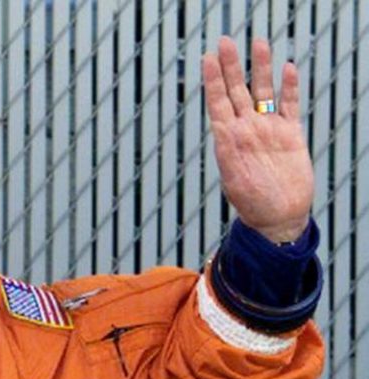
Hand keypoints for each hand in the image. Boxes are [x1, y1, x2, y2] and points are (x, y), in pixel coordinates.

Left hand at [202, 36, 313, 242]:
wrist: (277, 218)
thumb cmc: (251, 203)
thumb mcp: (232, 181)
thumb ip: (227, 156)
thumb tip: (222, 137)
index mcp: (227, 138)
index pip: (217, 102)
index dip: (212, 80)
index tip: (206, 58)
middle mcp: (246, 129)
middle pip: (237, 90)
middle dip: (231, 66)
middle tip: (225, 41)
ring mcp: (268, 129)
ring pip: (263, 92)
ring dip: (260, 68)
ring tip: (258, 43)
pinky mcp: (291, 135)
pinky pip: (289, 106)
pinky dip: (289, 88)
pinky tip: (286, 68)